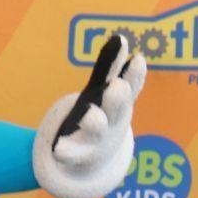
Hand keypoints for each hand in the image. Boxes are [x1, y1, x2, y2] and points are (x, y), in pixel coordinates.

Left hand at [32, 32, 147, 197]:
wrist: (95, 160)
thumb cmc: (102, 117)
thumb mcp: (102, 90)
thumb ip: (110, 66)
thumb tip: (121, 38)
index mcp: (119, 105)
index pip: (131, 88)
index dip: (135, 75)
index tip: (138, 60)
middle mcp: (112, 123)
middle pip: (117, 110)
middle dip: (117, 99)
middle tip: (116, 87)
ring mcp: (95, 140)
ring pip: (97, 132)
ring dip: (96, 124)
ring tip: (91, 116)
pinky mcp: (77, 154)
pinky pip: (72, 153)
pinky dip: (67, 152)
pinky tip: (59, 149)